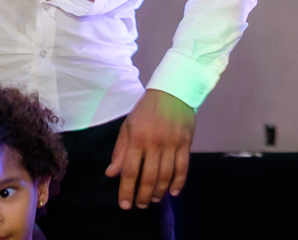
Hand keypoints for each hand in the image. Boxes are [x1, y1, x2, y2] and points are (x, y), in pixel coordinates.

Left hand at [105, 89, 194, 208]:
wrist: (173, 91)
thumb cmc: (146, 110)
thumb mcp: (128, 126)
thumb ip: (120, 151)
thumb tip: (111, 174)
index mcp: (137, 139)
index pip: (130, 171)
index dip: (127, 190)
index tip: (124, 205)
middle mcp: (154, 143)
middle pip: (149, 177)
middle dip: (143, 195)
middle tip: (140, 205)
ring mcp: (172, 144)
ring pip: (166, 175)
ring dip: (159, 191)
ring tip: (153, 199)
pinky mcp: (186, 143)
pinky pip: (183, 167)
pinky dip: (179, 182)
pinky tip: (173, 192)